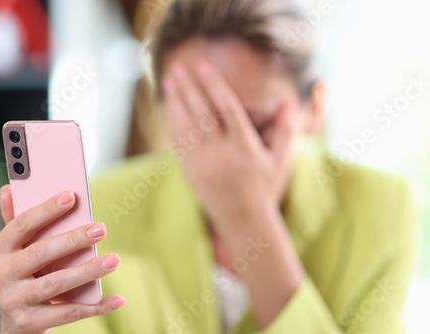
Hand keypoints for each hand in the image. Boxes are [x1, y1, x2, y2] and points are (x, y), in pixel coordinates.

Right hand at [0, 185, 125, 333]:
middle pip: (40, 253)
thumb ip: (15, 220)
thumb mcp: (14, 248)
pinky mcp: (30, 323)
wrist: (15, 320)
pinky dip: (96, 307)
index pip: (21, 225)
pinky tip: (117, 299)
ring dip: (88, 271)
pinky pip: (68, 313)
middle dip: (73, 239)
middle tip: (101, 228)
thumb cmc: (22, 272)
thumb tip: (8, 189)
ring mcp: (13, 301)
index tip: (72, 196)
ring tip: (113, 260)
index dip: (46, 210)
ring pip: (55, 284)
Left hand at [162, 61, 304, 327]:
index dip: (214, 84)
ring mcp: (203, 163)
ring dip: (175, 101)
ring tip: (169, 80)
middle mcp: (222, 153)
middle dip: (189, 87)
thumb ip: (287, 131)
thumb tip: (289, 103)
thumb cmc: (265, 188)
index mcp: (245, 147)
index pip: (227, 107)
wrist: (243, 220)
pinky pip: (178, 141)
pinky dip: (172, 121)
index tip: (202, 66)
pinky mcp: (190, 171)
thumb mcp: (281, 160)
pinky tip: (168, 106)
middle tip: (178, 67)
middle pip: (202, 112)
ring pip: (185, 125)